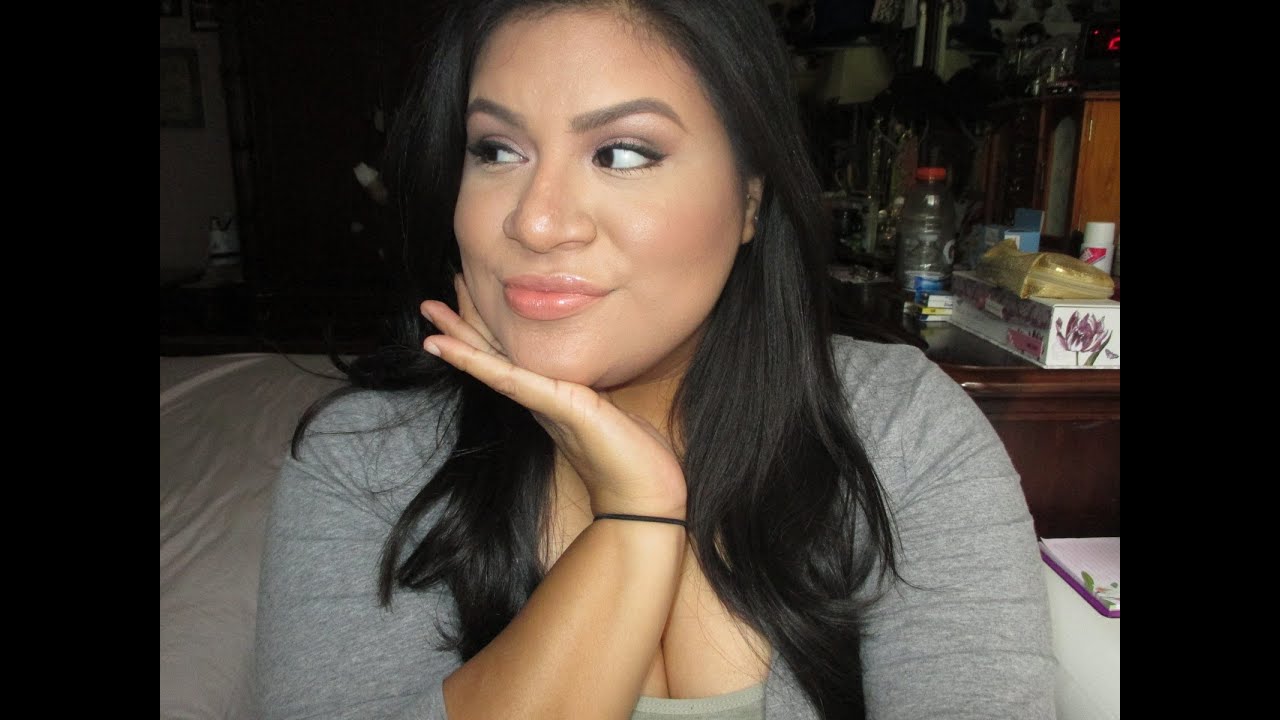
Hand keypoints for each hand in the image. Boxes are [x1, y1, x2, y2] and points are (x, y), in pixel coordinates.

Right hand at [420, 275, 686, 517]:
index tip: (464, 302)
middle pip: (493, 355)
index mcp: (551, 396)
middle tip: (428, 304)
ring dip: (459, 339)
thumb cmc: (633, 456)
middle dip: (461, 329)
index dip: (486, 332)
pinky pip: (512, 378)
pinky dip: (479, 362)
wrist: (644, 496)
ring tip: (430, 316)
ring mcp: (546, 403)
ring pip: (493, 364)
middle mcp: (541, 399)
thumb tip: (592, 380)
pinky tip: (451, 348)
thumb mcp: (612, 411)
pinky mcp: (560, 405)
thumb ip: (593, 394)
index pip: (511, 357)